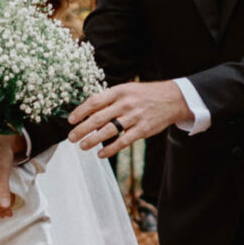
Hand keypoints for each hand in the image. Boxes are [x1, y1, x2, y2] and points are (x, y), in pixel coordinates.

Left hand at [70, 81, 191, 157]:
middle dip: (82, 129)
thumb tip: (88, 111)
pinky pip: (123, 142)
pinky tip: (101, 154)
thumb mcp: (127, 90)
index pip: (95, 101)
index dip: (81, 111)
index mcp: (119, 91)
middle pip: (98, 118)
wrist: (172, 99)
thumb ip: (110, 100)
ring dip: (93, 140)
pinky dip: (110, 149)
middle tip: (71, 137)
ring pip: (108, 131)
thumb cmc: (145, 95)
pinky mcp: (142, 129)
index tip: (70, 120)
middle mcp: (125, 104)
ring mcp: (134, 117)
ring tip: (83, 146)